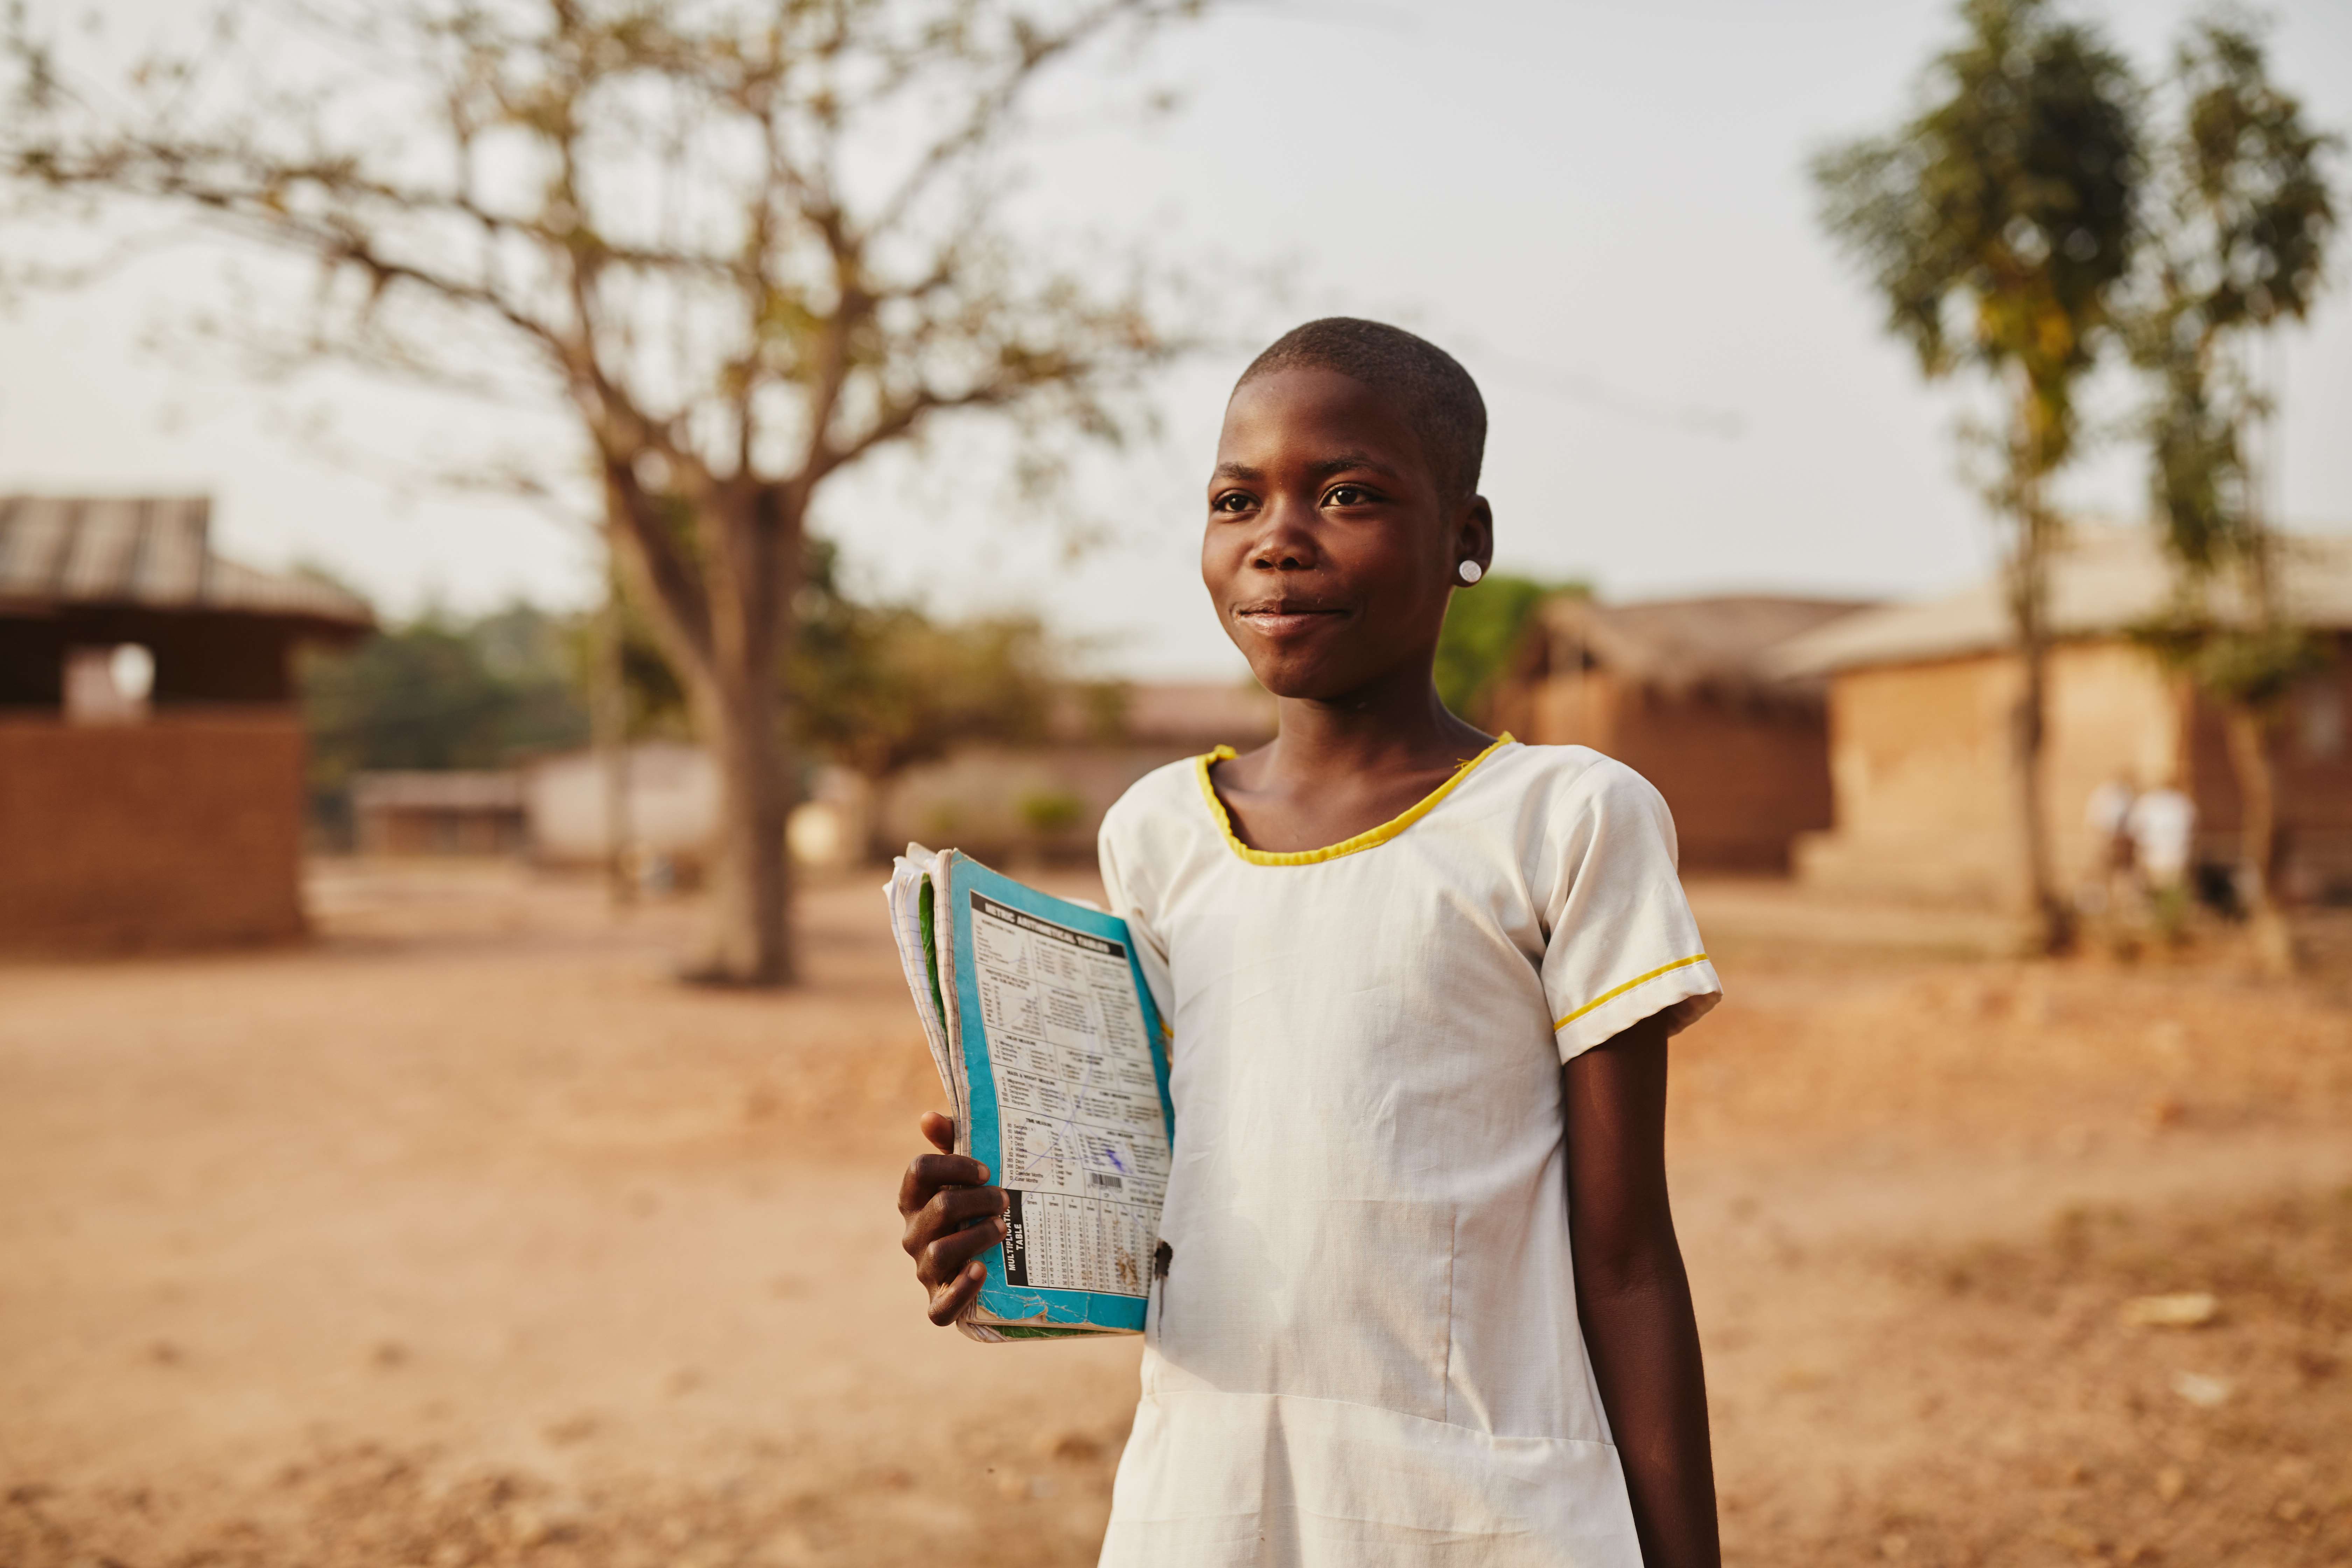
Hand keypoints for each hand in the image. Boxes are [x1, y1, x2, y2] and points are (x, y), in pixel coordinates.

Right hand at [897, 1111, 1007, 1325]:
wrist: (991, 1263)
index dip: (954, 1166)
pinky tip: (981, 1271)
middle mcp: (913, 1233)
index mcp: (915, 1198)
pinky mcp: (939, 1302)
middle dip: (979, 1200)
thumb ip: (952, 1143)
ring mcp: (924, 1269)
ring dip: (977, 1237)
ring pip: (941, 1252)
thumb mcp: (967, 1174)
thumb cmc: (975, 1208)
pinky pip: (940, 1307)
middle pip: (940, 1208)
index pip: (919, 1171)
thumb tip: (928, 1117)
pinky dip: (960, 1291)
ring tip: (1003, 1228)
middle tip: (1006, 1199)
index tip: (987, 1170)